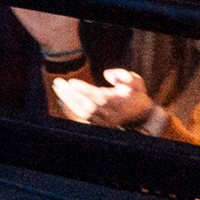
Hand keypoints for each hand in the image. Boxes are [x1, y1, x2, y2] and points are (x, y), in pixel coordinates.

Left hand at [44, 66, 171, 133]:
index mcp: (118, 104)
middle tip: (58, 82)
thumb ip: (126, 77)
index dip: (85, 90)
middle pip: (86, 106)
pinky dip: (70, 110)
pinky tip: (61, 100)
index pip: (99, 97)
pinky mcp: (97, 125)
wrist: (141, 118)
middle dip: (70, 95)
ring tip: (57, 87)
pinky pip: (81, 119)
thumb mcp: (137, 83)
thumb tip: (108, 75)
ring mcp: (103, 122)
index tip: (72, 82)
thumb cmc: (136, 96)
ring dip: (67, 101)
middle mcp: (109, 115)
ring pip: (82, 114)